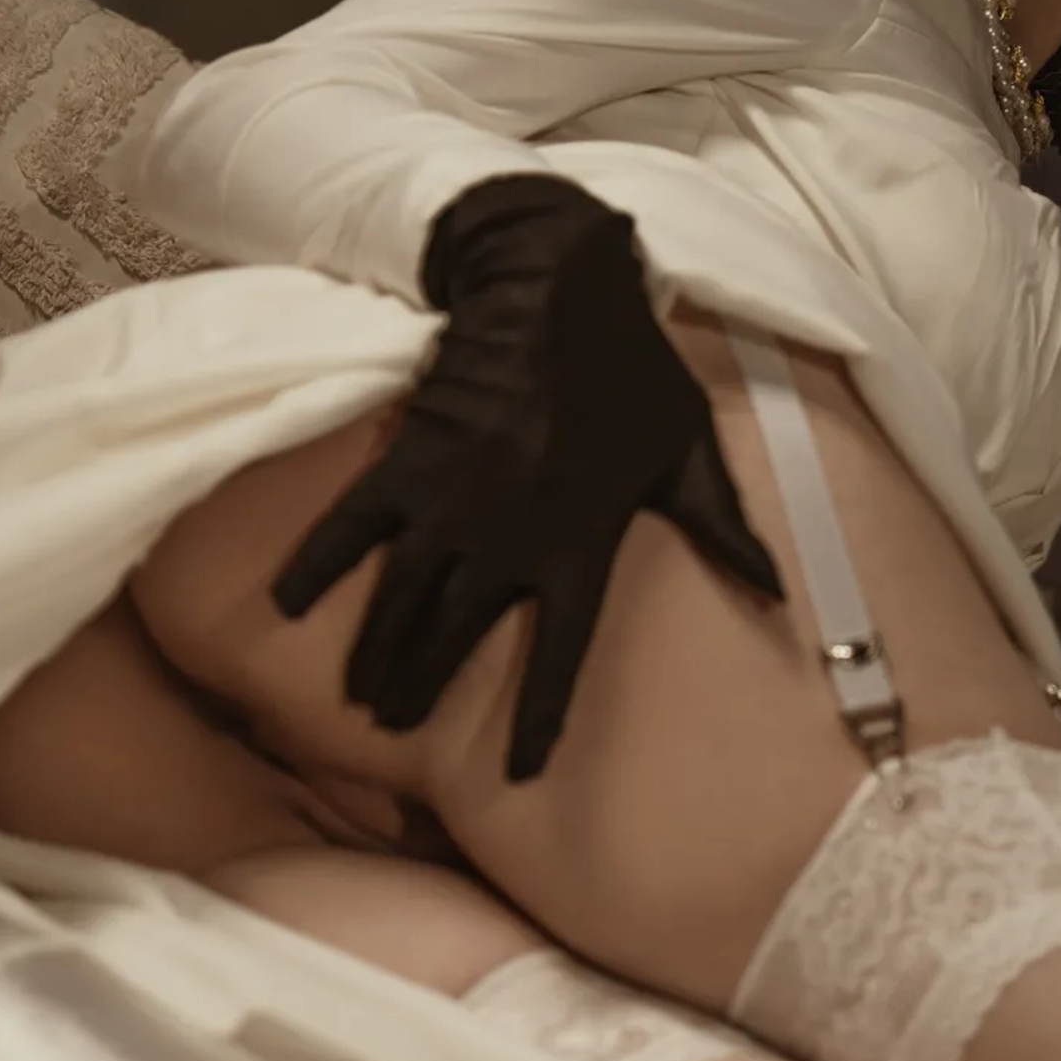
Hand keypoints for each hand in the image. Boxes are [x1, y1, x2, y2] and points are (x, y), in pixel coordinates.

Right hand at [271, 175, 782, 780]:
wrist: (558, 287)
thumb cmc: (633, 369)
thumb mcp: (690, 450)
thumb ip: (721, 526)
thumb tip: (774, 592)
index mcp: (581, 543)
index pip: (560, 653)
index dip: (539, 717)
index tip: (521, 774)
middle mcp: (509, 537)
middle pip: (458, 636)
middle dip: (422, 688)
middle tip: (393, 728)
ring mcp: (451, 501)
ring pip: (402, 597)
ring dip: (376, 651)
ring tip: (359, 698)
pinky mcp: (409, 461)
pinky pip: (351, 525)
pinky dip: (318, 564)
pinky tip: (287, 606)